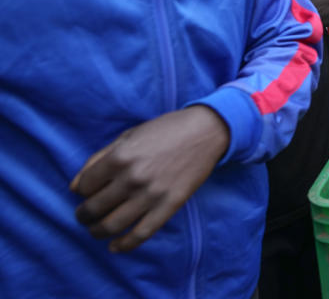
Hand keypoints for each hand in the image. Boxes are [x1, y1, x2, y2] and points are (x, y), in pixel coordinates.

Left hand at [71, 106, 229, 251]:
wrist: (205, 132)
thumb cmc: (165, 130)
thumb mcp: (128, 136)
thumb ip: (99, 158)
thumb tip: (74, 187)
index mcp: (119, 157)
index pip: (84, 186)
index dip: (82, 191)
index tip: (87, 192)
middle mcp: (132, 178)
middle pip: (94, 208)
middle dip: (84, 215)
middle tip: (85, 216)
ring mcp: (151, 194)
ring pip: (112, 225)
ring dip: (97, 232)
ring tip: (96, 230)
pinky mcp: (169, 205)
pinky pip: (141, 233)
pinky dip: (124, 245)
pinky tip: (115, 246)